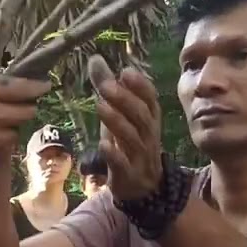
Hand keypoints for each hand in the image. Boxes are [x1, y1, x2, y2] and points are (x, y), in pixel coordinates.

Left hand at [90, 57, 162, 201]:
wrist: (141, 187)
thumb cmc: (128, 145)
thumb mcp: (119, 115)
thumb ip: (108, 89)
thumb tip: (95, 59)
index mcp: (149, 119)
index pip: (150, 100)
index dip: (140, 86)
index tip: (125, 72)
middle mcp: (148, 136)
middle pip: (142, 116)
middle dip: (125, 100)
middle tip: (106, 86)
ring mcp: (140, 156)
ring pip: (133, 138)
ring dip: (117, 122)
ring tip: (100, 106)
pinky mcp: (128, 175)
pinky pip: (123, 165)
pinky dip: (114, 155)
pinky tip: (102, 145)